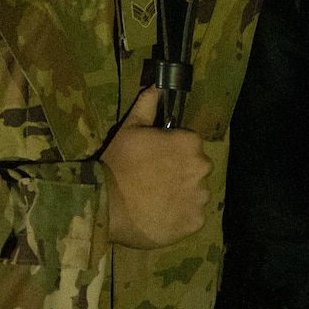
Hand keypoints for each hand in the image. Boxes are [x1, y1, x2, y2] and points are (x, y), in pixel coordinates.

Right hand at [100, 87, 209, 248]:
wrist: (106, 204)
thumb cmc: (118, 163)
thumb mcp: (130, 128)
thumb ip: (148, 106)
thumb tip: (158, 86)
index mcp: (190, 142)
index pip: (190, 146)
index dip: (173, 153)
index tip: (156, 161)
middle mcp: (202, 167)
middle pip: (196, 170)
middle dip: (181, 174)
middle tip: (155, 182)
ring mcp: (200, 197)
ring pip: (196, 194)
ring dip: (182, 197)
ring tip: (157, 201)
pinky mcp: (195, 222)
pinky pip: (193, 218)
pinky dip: (181, 218)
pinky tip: (161, 216)